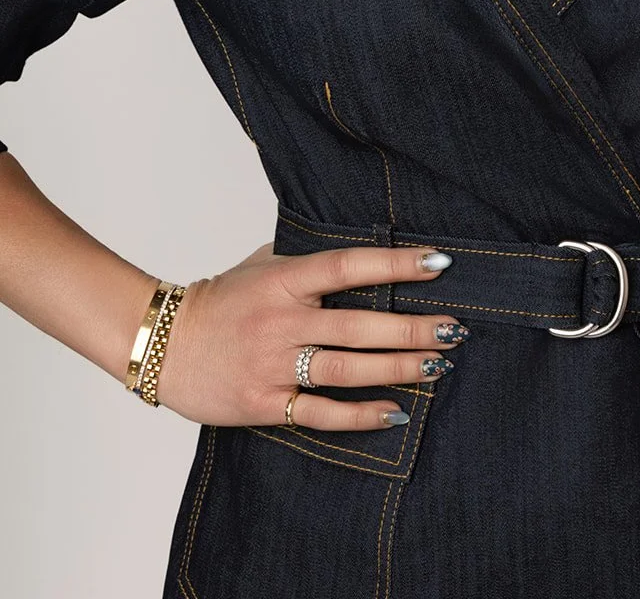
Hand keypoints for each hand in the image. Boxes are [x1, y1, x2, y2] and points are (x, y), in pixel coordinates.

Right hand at [153, 239, 465, 428]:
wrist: (160, 344)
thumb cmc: (220, 301)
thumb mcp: (261, 265)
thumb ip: (307, 260)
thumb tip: (361, 249)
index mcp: (284, 280)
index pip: (348, 266)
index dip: (396, 263)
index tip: (439, 262)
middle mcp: (282, 321)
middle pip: (359, 326)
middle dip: (412, 328)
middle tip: (455, 328)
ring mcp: (273, 364)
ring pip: (348, 369)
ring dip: (398, 368)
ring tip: (438, 364)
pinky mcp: (264, 404)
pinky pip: (321, 412)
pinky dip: (361, 414)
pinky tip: (396, 410)